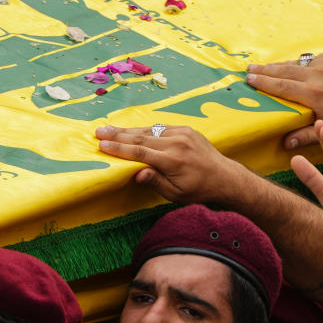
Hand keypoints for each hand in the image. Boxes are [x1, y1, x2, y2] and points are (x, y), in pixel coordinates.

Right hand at [94, 125, 245, 205]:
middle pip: (140, 138)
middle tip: (98, 131)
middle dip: (117, 135)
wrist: (224, 177)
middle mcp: (176, 143)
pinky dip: (145, 130)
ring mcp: (182, 133)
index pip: (140, 152)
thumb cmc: (198, 190)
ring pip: (149, 130)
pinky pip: (160, 128)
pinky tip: (132, 131)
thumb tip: (137, 173)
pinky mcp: (186, 130)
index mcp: (172, 161)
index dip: (119, 149)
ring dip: (128, 130)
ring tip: (109, 129)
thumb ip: (156, 182)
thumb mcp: (176, 194)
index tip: (102, 145)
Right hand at [246, 51, 322, 148]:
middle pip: (285, 69)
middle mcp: (320, 74)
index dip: (263, 81)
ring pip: (299, 63)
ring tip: (267, 67)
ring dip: (282, 66)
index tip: (249, 78)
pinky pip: (314, 59)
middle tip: (249, 67)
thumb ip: (306, 136)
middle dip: (266, 69)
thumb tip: (285, 144)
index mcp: (315, 93)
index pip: (281, 85)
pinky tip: (298, 69)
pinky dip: (304, 65)